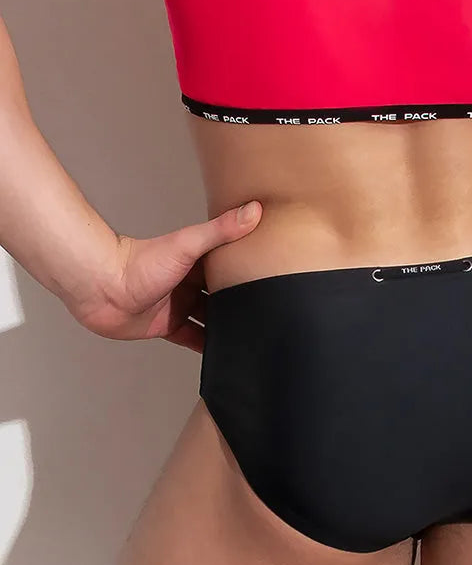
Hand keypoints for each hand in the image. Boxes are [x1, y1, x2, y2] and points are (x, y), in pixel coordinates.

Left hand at [69, 201, 262, 351]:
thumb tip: (254, 209)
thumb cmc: (139, 263)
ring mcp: (179, 304)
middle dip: (241, 300)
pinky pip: (191, 338)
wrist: (101, 289)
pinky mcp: (166, 326)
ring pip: (210, 317)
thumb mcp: (187, 244)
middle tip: (269, 311)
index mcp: (199, 260)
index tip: (276, 273)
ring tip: (253, 336)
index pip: (231, 263)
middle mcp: (190, 282)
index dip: (250, 268)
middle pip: (222, 292)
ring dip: (226, 325)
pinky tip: (223, 354)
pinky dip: (205, 346)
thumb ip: (220, 230)